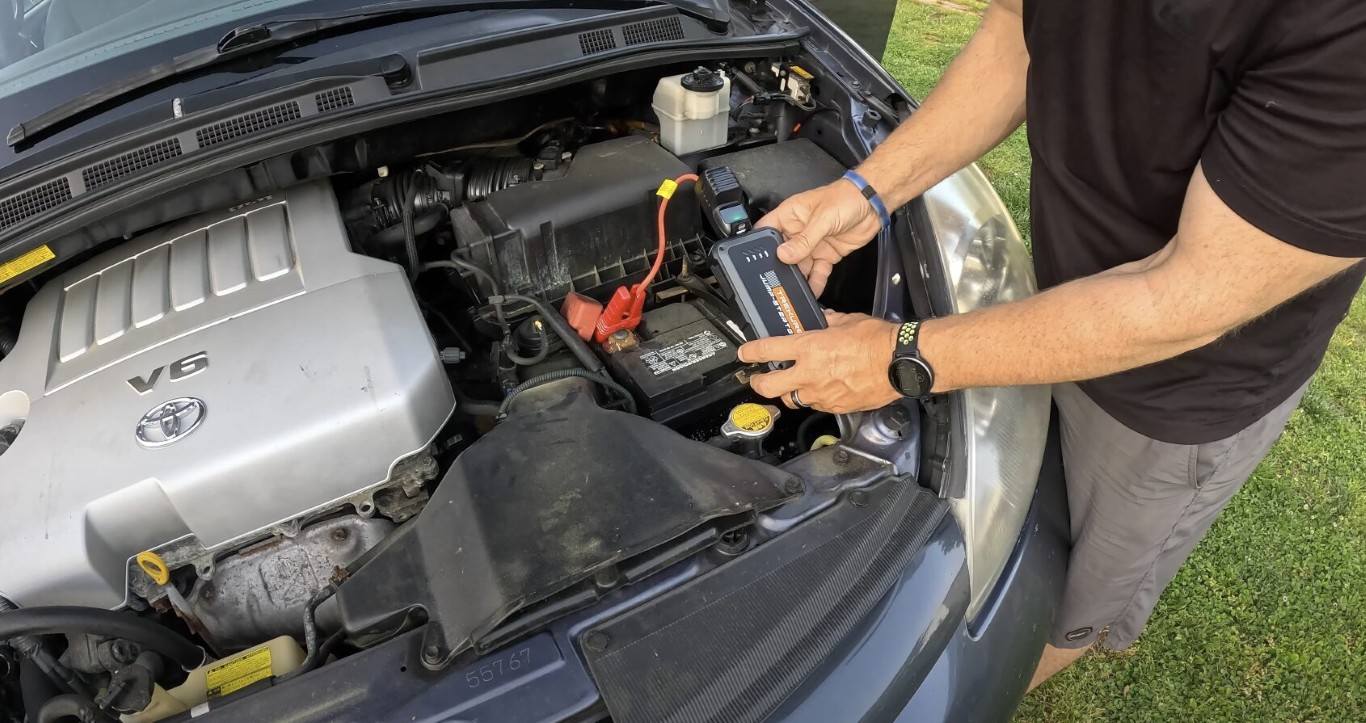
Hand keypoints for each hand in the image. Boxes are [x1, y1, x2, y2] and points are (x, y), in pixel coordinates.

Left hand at [737, 311, 900, 413]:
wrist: (900, 363)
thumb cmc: (878, 341)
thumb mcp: (848, 321)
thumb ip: (829, 323)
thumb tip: (822, 320)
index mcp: (810, 347)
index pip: (768, 350)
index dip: (751, 352)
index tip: (745, 353)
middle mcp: (810, 373)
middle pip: (769, 386)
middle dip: (758, 383)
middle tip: (757, 380)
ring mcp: (822, 393)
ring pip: (792, 400)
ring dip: (788, 393)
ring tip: (790, 387)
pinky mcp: (836, 407)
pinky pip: (817, 405)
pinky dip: (814, 399)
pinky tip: (820, 392)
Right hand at [756, 178, 883, 296]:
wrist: (872, 204)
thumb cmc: (846, 198)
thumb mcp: (823, 219)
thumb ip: (804, 240)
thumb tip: (783, 254)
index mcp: (790, 215)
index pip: (767, 230)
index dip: (760, 245)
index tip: (757, 261)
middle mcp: (798, 231)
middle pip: (782, 253)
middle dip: (780, 267)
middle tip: (776, 281)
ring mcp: (812, 244)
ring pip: (799, 266)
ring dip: (797, 278)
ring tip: (793, 290)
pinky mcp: (826, 254)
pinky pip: (817, 271)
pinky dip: (815, 282)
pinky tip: (812, 291)